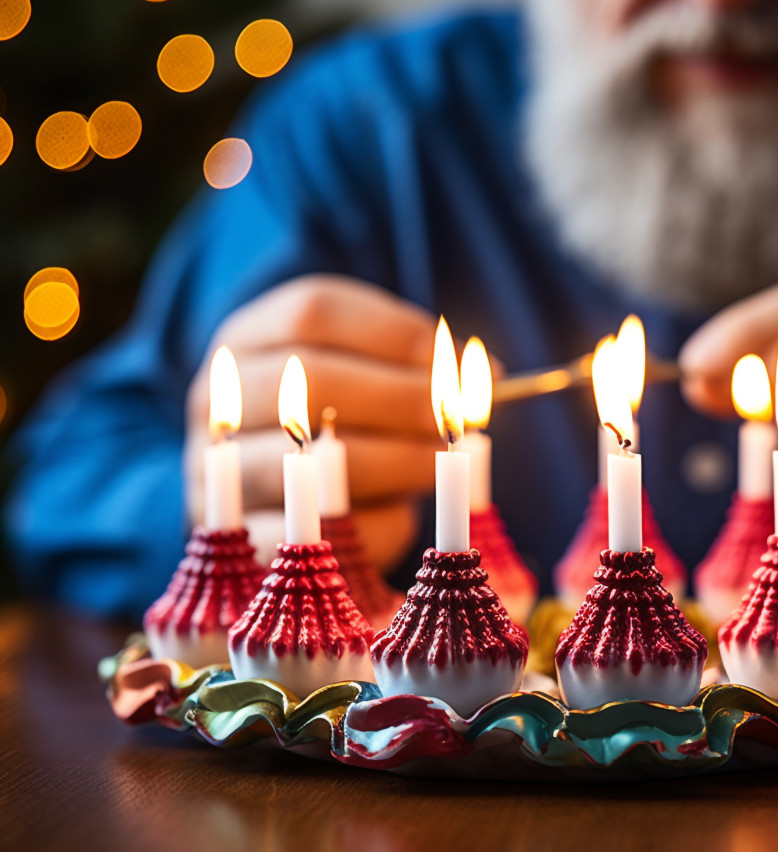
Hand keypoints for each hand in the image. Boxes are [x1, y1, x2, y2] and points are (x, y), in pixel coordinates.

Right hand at [184, 275, 436, 569]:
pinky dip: (367, 523)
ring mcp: (211, 469)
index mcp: (248, 336)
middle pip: (308, 382)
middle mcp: (213, 397)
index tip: (455, 359)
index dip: (394, 333)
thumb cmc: (335, 417)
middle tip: (458, 420)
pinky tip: (403, 512)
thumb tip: (488, 371)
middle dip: (401, 400)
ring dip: (392, 462)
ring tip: (440, 463)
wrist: (264, 487)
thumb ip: (413, 365)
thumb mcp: (363, 371)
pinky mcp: (238, 536)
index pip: (314, 312)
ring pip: (302, 462)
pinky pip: (308, 534)